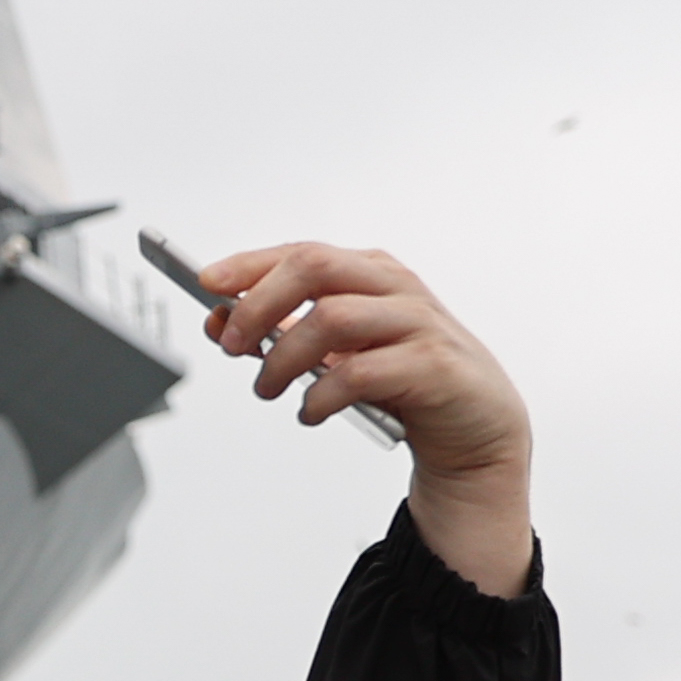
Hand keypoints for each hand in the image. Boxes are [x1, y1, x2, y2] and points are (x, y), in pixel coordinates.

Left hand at [185, 243, 534, 594]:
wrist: (476, 427)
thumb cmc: (404, 382)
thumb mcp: (337, 356)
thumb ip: (285, 336)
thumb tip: (219, 321)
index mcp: (371, 274)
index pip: (303, 253)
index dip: (250, 265)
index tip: (205, 282)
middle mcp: (395, 288)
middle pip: (315, 268)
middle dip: (260, 304)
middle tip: (232, 346)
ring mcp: (419, 323)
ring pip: (333, 317)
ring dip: (284, 357)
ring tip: (267, 389)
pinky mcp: (434, 367)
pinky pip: (362, 372)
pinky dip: (322, 395)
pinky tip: (309, 413)